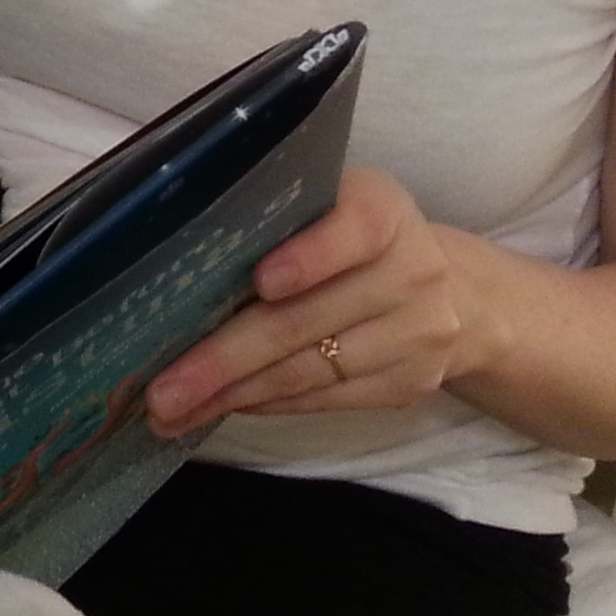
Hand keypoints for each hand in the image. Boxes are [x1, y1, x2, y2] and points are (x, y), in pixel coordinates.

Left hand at [140, 165, 472, 434]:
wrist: (453, 292)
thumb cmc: (351, 237)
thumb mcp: (329, 206)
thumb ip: (276, 221)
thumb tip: (178, 264)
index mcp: (383, 210)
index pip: (354, 228)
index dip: (309, 257)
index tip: (261, 282)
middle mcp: (413, 271)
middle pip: (308, 319)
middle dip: (225, 358)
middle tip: (161, 390)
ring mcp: (417, 334)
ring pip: (311, 370)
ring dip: (234, 393)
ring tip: (173, 410)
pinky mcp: (410, 384)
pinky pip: (327, 399)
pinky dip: (268, 404)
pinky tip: (226, 405)